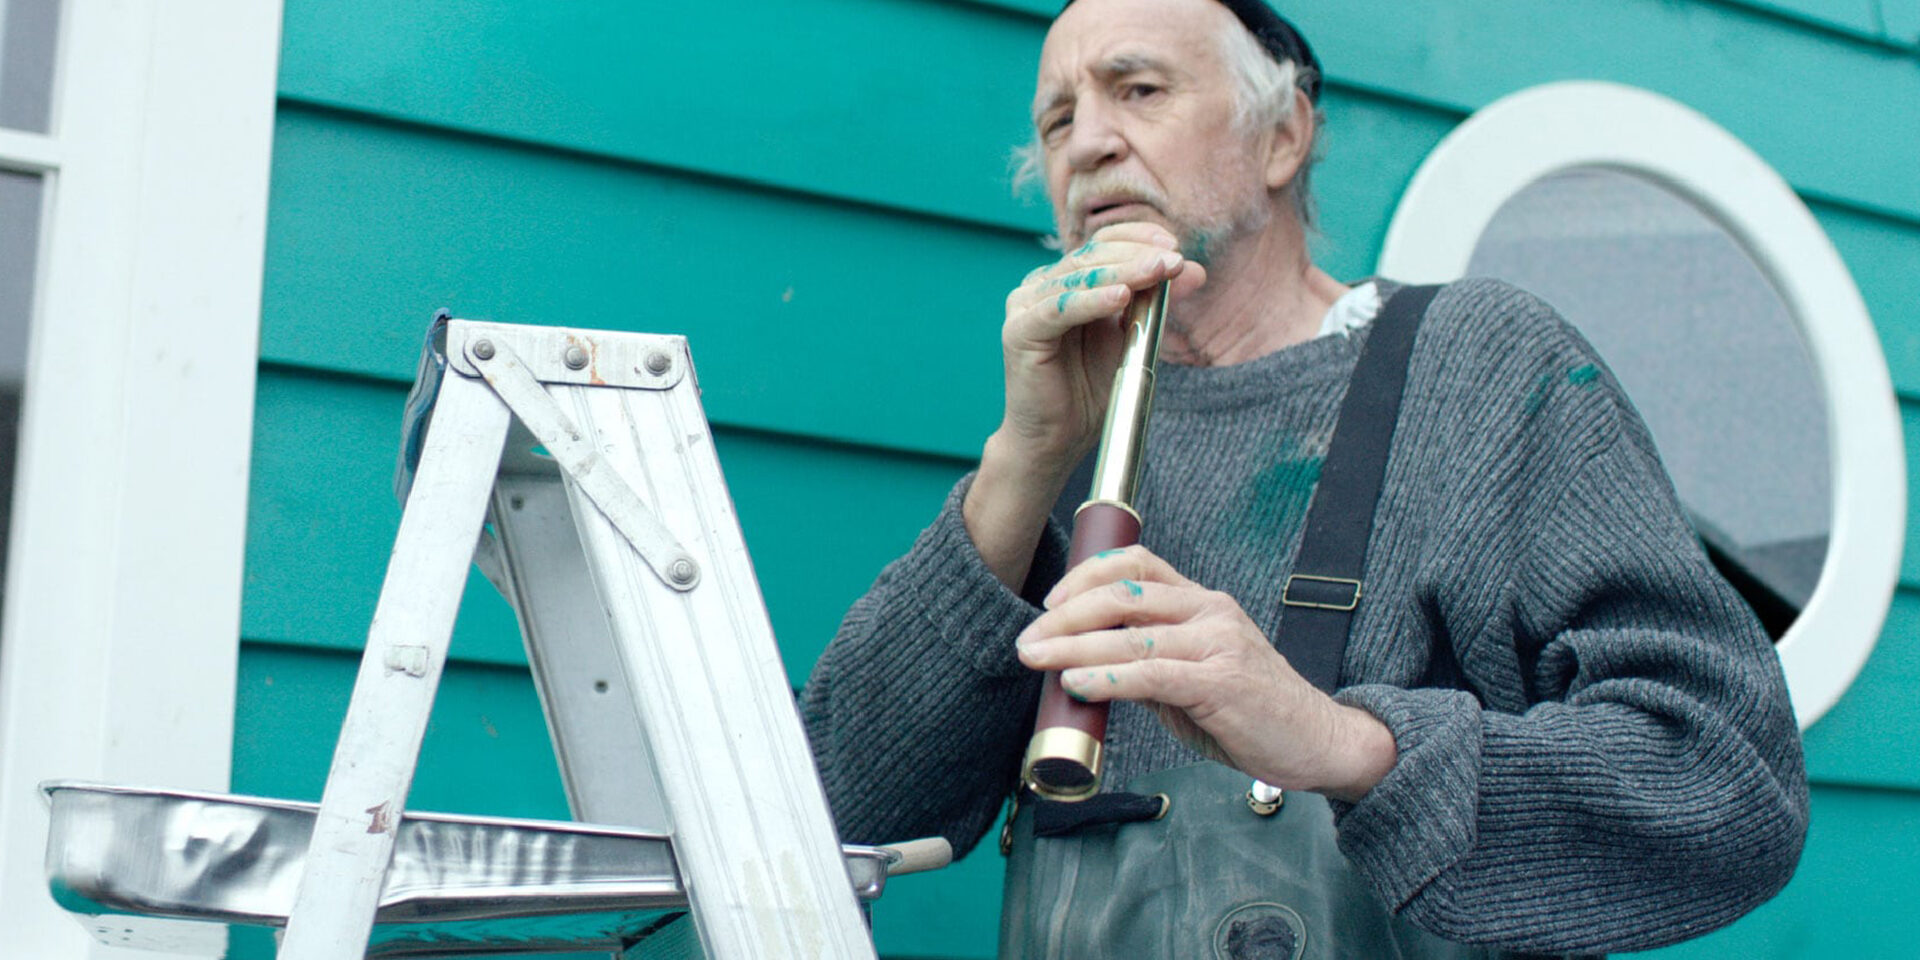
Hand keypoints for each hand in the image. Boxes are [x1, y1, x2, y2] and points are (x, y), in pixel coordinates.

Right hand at [962, 224, 1205, 587]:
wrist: (1056, 441)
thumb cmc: (1090, 391)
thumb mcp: (1132, 338)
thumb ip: (1155, 302)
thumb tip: (1195, 269)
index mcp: (1066, 283)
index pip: (1102, 245)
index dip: (1138, 239)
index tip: (1175, 247)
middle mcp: (1041, 287)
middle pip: (1091, 256)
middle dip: (1137, 256)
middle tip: (1174, 260)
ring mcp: (1025, 306)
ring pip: (1078, 277)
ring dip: (1122, 272)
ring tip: (1157, 271)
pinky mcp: (1018, 331)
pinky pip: (1059, 309)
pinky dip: (1091, 301)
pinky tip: (1121, 296)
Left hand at [1014, 546, 1397, 801]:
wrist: (1319, 741)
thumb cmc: (1253, 711)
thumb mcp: (1194, 676)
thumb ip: (1148, 664)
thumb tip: (1086, 668)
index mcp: (1202, 602)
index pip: (1136, 564)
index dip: (1085, 576)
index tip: (1049, 604)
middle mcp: (1210, 612)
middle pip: (1123, 593)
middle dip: (1065, 615)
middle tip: (1028, 640)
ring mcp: (1218, 644)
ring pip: (1131, 633)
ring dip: (1072, 645)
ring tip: (1036, 659)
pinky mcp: (1222, 682)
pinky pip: (1153, 673)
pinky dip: (1108, 675)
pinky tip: (1078, 682)